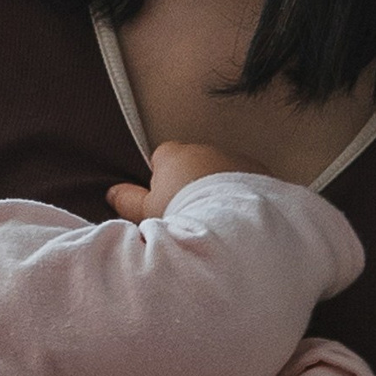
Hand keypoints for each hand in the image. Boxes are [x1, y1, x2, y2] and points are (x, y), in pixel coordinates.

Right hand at [106, 139, 259, 223]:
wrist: (232, 227)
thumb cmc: (183, 218)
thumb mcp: (146, 214)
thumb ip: (127, 200)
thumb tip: (112, 192)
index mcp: (174, 154)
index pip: (162, 158)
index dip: (161, 181)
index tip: (164, 203)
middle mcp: (206, 148)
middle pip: (194, 164)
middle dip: (192, 184)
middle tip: (191, 217)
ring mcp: (236, 158)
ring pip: (223, 173)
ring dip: (220, 191)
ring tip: (218, 223)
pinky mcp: (263, 174)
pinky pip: (249, 183)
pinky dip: (244, 197)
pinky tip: (241, 221)